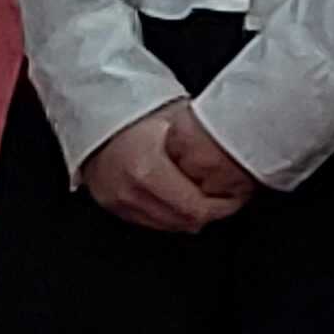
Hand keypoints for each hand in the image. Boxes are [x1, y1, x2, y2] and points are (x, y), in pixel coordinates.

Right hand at [81, 103, 246, 234]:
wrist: (95, 110)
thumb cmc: (136, 109)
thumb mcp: (179, 120)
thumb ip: (204, 143)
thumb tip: (238, 153)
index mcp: (146, 169)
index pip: (194, 208)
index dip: (223, 207)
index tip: (237, 197)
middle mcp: (127, 190)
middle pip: (181, 221)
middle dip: (210, 213)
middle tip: (229, 200)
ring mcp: (115, 199)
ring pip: (164, 224)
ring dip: (189, 217)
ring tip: (208, 199)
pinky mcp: (108, 203)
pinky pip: (145, 220)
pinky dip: (167, 214)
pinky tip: (181, 200)